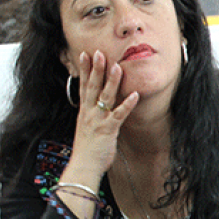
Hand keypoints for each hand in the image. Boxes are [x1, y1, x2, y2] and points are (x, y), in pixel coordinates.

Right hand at [66, 50, 139, 181]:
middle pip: (92, 86)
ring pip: (105, 97)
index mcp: (84, 112)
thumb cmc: (88, 150)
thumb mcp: (88, 130)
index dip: (84, 69)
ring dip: (112, 81)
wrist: (84, 166)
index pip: (83, 86)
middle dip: (96, 68)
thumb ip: (93, 118)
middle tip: (99, 52)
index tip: (84, 54)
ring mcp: (98, 120)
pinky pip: (119, 115)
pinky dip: (127, 104)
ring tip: (118, 66)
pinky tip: (135, 95)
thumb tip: (99, 111)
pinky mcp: (108, 130)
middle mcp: (89, 113)